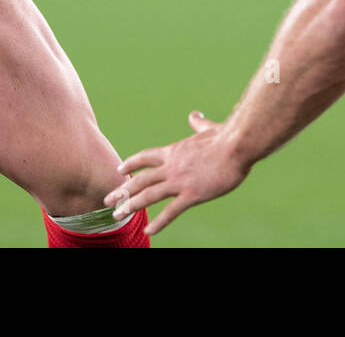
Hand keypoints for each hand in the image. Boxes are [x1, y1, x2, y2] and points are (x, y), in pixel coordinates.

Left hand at [104, 111, 250, 235]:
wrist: (236, 145)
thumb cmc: (226, 136)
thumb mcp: (208, 129)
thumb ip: (198, 124)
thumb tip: (195, 115)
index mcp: (174, 151)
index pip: (146, 157)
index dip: (131, 164)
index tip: (119, 170)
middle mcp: (171, 166)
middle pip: (141, 179)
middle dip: (122, 190)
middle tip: (108, 200)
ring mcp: (180, 181)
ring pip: (149, 196)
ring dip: (131, 206)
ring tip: (117, 215)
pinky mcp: (192, 194)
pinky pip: (171, 212)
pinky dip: (158, 223)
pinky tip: (148, 230)